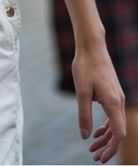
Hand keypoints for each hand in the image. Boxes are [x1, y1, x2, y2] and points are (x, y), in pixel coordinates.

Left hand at [72, 41, 125, 162]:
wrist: (92, 46)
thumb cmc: (86, 66)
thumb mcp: (81, 92)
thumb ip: (83, 115)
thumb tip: (85, 136)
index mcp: (113, 103)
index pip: (118, 134)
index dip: (111, 148)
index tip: (100, 158)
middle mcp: (119, 101)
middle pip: (118, 132)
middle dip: (107, 146)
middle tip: (94, 157)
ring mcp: (117, 97)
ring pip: (116, 124)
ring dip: (106, 137)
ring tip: (92, 146)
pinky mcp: (113, 93)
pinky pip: (113, 115)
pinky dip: (106, 125)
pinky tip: (95, 130)